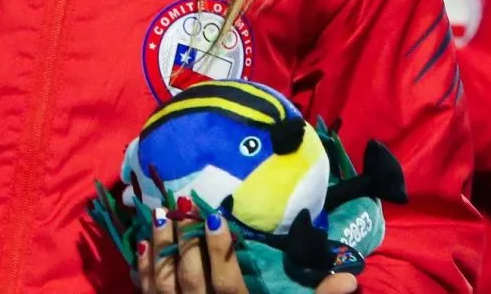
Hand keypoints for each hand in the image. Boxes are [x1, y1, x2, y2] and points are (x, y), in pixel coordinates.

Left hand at [136, 209, 358, 293]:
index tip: (216, 218)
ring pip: (164, 285)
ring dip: (160, 249)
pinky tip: (141, 245)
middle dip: (187, 243)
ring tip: (158, 215)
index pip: (227, 287)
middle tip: (184, 205)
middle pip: (190, 282)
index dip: (219, 253)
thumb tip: (350, 279)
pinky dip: (143, 271)